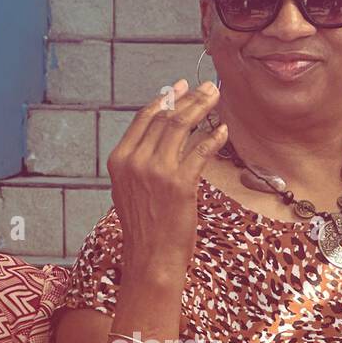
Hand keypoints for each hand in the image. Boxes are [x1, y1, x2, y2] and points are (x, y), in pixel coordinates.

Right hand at [107, 78, 225, 281]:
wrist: (150, 256)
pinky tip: (222, 130)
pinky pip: (199, 151)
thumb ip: (138, 159)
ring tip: (215, 97)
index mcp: (119, 159)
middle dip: (188, 97)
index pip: (143, 119)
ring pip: (181, 127)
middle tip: (206, 85)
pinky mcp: (180, 183)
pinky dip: (212, 137)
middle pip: (165, 117)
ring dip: (201, 107)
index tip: (179, 86)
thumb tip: (160, 131)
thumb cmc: (144, 224)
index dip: (164, 99)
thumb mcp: (129, 187)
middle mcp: (135, 161)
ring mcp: (156, 171)